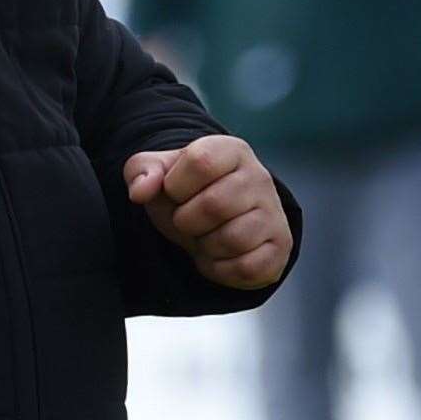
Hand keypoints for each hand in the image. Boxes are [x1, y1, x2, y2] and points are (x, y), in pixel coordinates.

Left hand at [124, 135, 291, 289]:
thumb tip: (140, 191)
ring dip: (204, 246)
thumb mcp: (157, 172)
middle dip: (186, 220)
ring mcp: (274, 213)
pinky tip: (216, 256)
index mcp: (230, 150)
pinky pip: (247, 267)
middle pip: (215, 205)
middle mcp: (259, 177)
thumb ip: (141, 171)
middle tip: (187, 219)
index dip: (175, 184)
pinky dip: (220, 269)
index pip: (200, 162)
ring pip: (233, 239)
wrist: (213, 216)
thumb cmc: (184, 189)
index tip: (175, 191)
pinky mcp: (281, 247)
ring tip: (203, 235)